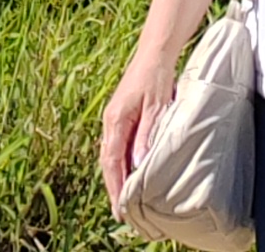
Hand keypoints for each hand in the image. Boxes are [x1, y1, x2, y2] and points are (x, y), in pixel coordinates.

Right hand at [101, 45, 181, 206]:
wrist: (155, 53)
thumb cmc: (156, 77)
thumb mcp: (156, 107)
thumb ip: (146, 135)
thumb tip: (138, 164)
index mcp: (116, 120)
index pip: (111, 161)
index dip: (114, 186)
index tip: (119, 208)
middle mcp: (110, 121)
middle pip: (108, 161)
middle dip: (113, 186)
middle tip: (120, 212)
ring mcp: (114, 118)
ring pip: (111, 154)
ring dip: (116, 176)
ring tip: (123, 199)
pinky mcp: (121, 115)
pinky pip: (117, 146)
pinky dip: (120, 163)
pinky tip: (128, 173)